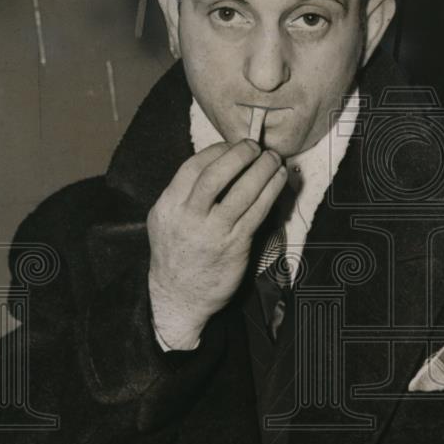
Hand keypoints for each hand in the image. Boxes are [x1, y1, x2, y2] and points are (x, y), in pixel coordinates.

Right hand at [147, 140, 285, 345]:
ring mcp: (213, 232)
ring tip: (273, 159)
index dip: (216, 150)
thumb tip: (216, 165)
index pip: (192, 167)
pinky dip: (270, 192)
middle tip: (254, 146)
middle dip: (239, 154)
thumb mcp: (165, 221)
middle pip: (215, 175)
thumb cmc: (176, 256)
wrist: (179, 297)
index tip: (231, 146)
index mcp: (168, 206)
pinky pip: (257, 212)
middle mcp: (188, 217)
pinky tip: (278, 181)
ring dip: (262, 170)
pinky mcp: (235, 245)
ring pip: (241, 191)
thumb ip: (184, 196)